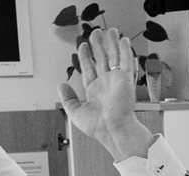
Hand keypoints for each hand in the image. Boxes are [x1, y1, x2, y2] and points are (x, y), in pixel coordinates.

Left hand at [58, 27, 148, 157]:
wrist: (112, 130)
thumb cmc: (97, 127)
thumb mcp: (74, 112)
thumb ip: (67, 98)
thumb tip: (61, 84)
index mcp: (94, 90)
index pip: (89, 68)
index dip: (85, 56)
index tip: (83, 46)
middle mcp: (106, 84)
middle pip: (101, 59)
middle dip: (98, 46)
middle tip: (96, 33)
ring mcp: (116, 81)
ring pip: (114, 57)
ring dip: (112, 44)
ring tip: (110, 31)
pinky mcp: (126, 80)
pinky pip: (127, 62)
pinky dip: (125, 51)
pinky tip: (123, 41)